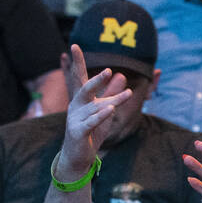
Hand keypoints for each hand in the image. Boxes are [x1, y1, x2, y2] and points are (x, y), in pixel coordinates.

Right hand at [61, 45, 131, 176]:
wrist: (78, 157)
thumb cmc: (91, 132)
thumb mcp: (104, 111)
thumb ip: (112, 94)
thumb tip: (121, 76)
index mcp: (81, 101)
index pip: (79, 78)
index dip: (77, 63)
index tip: (74, 45)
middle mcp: (76, 107)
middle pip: (84, 89)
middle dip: (96, 80)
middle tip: (108, 70)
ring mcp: (75, 119)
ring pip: (94, 107)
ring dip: (111, 100)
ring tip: (127, 93)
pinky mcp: (78, 132)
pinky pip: (91, 122)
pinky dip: (101, 116)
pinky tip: (110, 109)